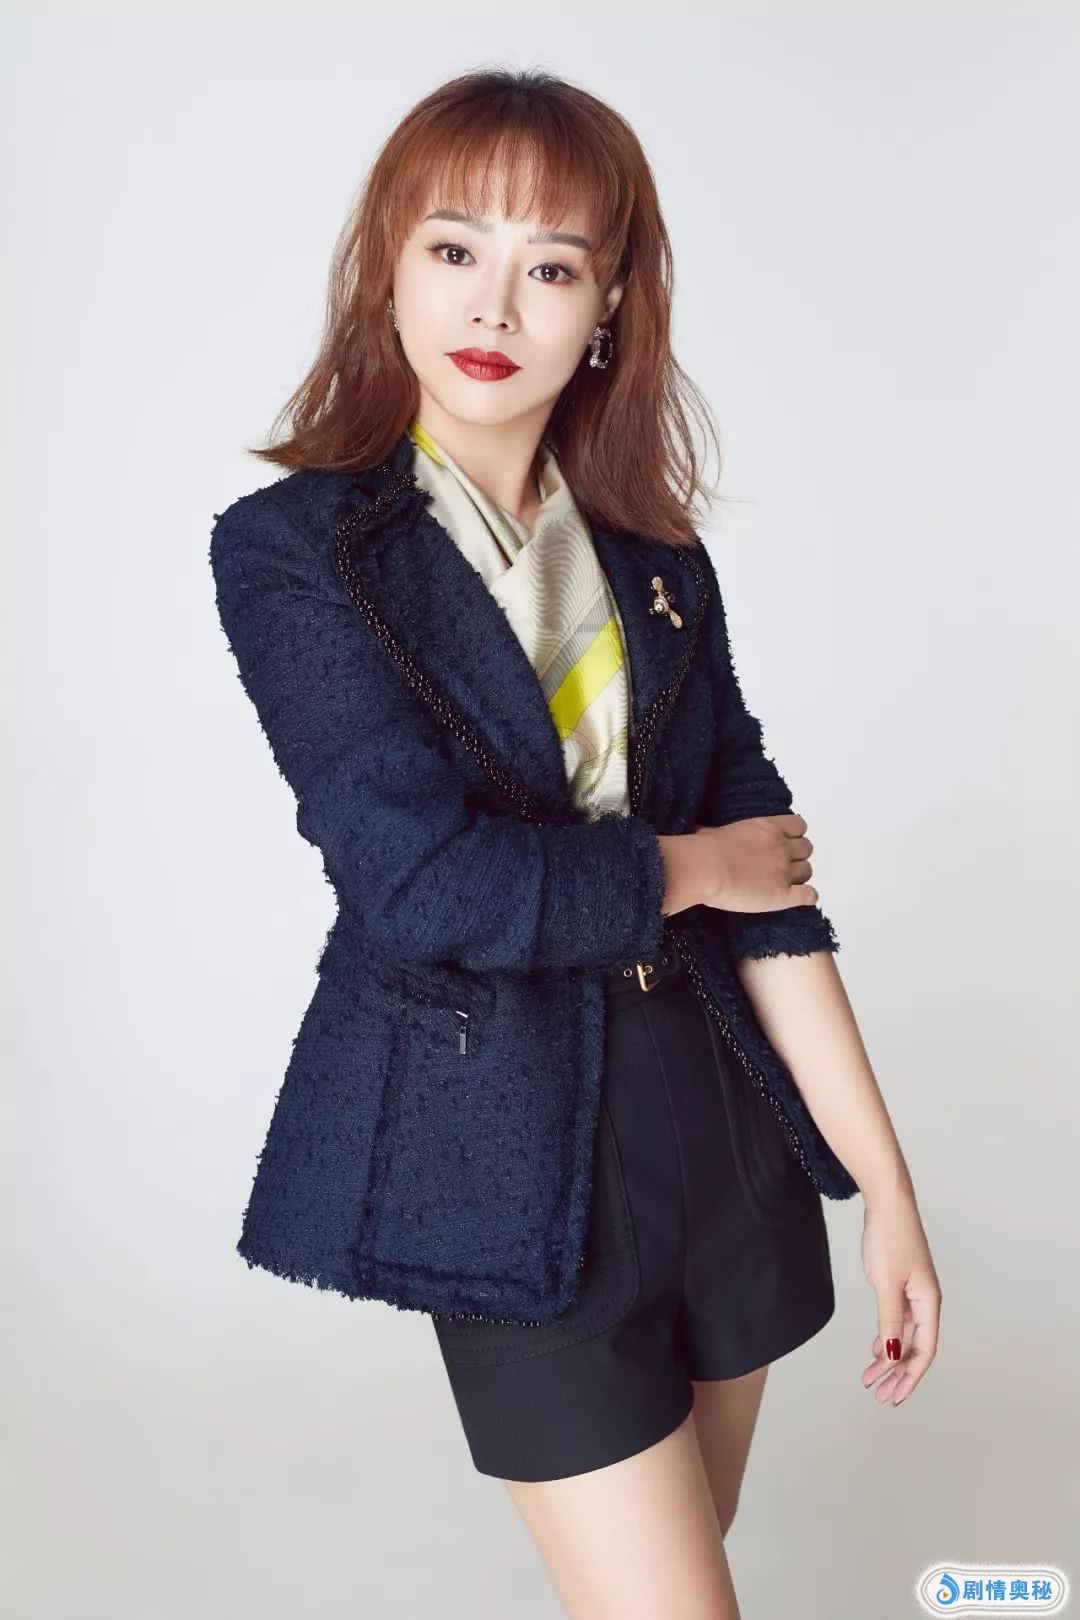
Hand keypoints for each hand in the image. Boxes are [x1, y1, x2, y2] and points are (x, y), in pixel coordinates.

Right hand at [695, 812, 819, 912]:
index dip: (794, 835)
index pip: (798, 825)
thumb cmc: (705, 848)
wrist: (705, 869)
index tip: (784, 842)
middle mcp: (782, 847)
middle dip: (797, 856)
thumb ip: (722, 834)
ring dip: (799, 876)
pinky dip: (808, 896)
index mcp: (768, 828)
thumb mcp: (715, 831)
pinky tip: (801, 898)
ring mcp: (785, 871)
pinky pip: (809, 895)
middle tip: (781, 865)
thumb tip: (705, 834)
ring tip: (785, 883)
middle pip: (807, 848)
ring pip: (808, 870)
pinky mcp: (784, 895)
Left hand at [859, 1191, 941, 1405]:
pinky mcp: (901, 1284)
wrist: (887, 1203)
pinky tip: (876, 1348)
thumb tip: (894, 1356)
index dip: (910, 1376)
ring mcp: (914, 1293)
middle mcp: (926, 1301)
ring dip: (889, 1358)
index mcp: (929, 1303)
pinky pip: (898, 1320)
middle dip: (897, 1374)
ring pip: (904, 1335)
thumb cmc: (890, 1238)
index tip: (894, 1396)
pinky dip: (887, 1336)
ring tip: (871, 1378)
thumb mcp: (886, 1284)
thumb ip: (890, 1322)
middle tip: (878, 1395)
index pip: (924, 1351)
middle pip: (915, 1347)